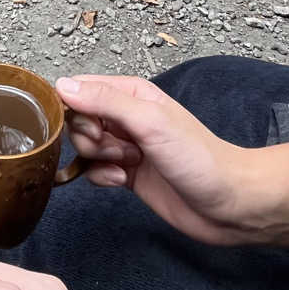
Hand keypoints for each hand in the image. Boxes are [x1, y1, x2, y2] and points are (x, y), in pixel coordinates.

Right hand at [57, 73, 253, 244]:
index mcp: (131, 93)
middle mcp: (126, 117)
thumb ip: (105, 101)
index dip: (77, 109)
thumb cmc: (198, 156)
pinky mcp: (125, 173)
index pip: (82, 89)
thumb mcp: (150, 121)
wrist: (226, 203)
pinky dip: (102, 177)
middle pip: (79, 120)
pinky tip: (123, 181)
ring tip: (128, 163)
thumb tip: (62, 86)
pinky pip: (94, 170)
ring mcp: (125, 146)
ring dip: (98, 158)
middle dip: (90, 138)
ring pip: (84, 146)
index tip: (93, 126)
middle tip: (121, 148)